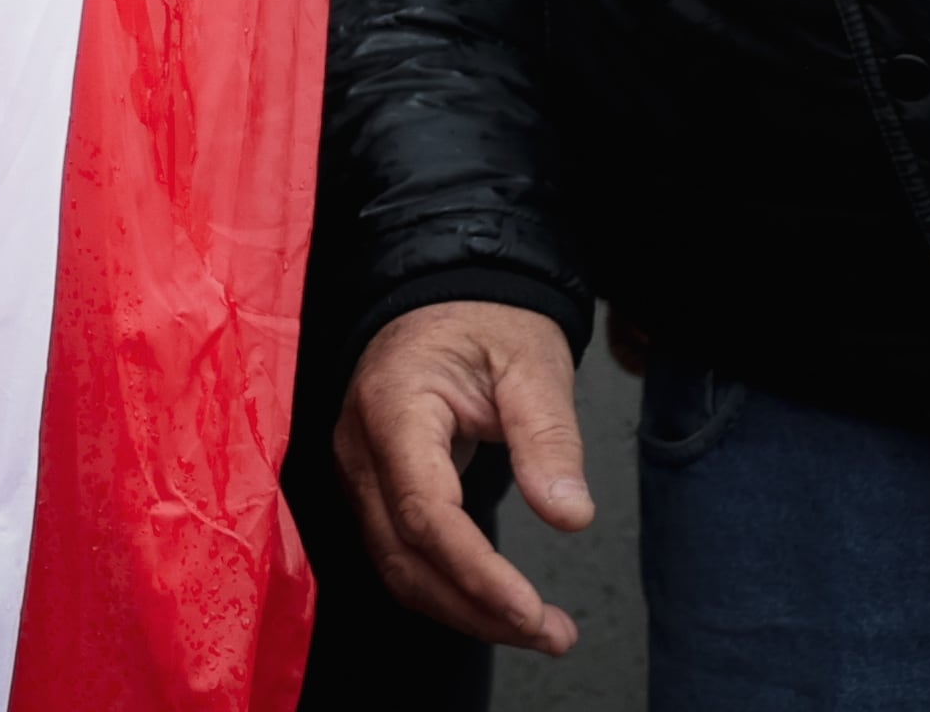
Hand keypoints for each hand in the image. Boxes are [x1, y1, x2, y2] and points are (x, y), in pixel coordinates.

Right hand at [333, 302, 599, 653]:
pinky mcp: (373, 485)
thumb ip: (548, 439)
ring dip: (463, 610)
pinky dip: (447, 588)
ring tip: (537, 629)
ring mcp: (358, 469)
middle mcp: (360, 445)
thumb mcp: (532, 364)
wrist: (444, 296)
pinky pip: (399, 553)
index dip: (475, 572)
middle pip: (403, 555)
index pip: (425, 512)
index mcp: (394, 406)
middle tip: (550, 633)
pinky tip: (495, 604)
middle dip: (475, 609)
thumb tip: (570, 516)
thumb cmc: (484, 321)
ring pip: (395, 566)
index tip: (529, 610)